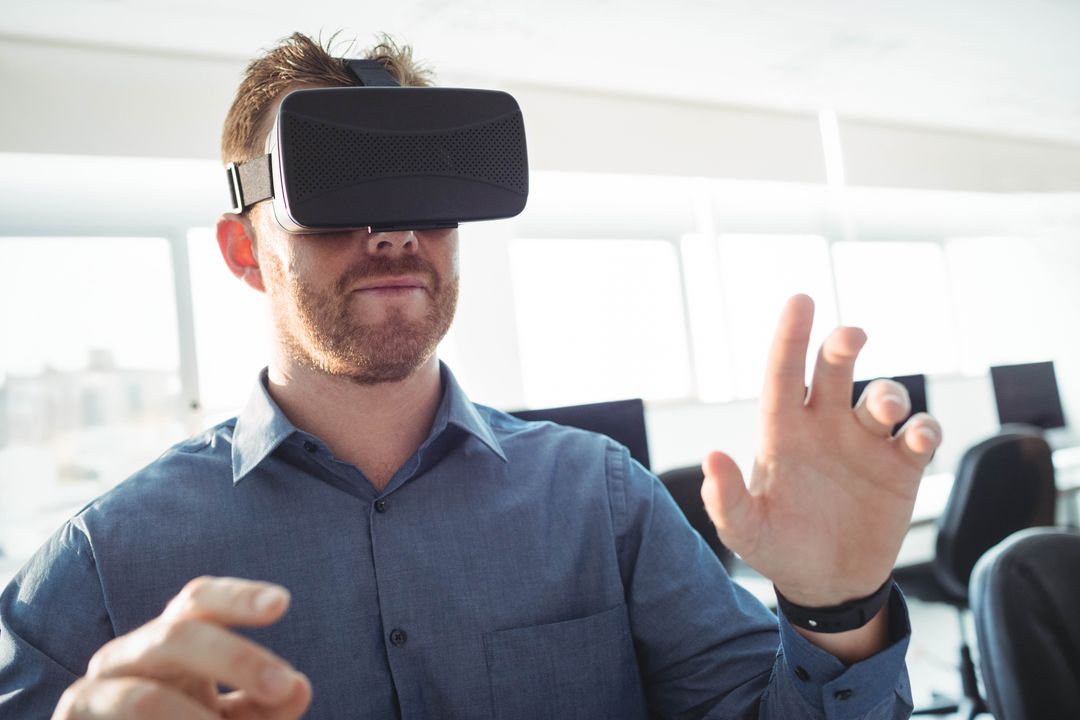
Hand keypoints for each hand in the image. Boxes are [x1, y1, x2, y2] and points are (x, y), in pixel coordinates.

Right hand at [52, 577, 311, 719]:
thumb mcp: (234, 719)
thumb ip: (267, 704)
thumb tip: (298, 688)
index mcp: (175, 638)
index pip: (200, 600)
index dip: (238, 597)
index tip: (281, 603)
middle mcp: (133, 652)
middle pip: (178, 634)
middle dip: (235, 658)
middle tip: (283, 685)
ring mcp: (95, 689)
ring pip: (143, 696)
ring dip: (194, 719)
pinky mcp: (73, 719)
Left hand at [701, 294, 941, 606]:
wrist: (828, 584)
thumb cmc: (780, 548)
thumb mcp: (746, 532)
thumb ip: (727, 499)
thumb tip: (711, 458)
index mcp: (784, 432)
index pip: (784, 373)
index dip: (790, 337)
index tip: (801, 300)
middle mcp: (825, 426)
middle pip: (835, 369)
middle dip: (843, 344)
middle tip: (852, 335)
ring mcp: (865, 444)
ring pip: (883, 397)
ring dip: (887, 394)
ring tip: (882, 412)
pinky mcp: (902, 468)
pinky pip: (920, 434)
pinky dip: (923, 429)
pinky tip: (916, 439)